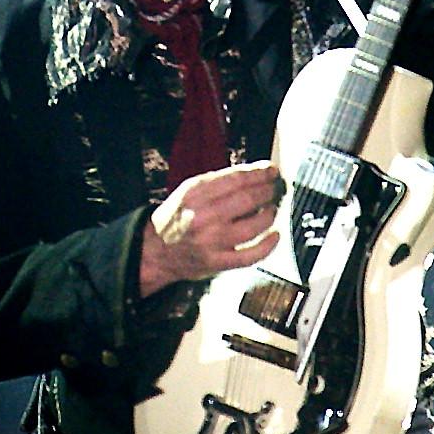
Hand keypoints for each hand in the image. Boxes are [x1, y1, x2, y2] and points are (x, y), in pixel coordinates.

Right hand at [139, 161, 281, 295]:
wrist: (155, 251)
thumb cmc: (175, 219)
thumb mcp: (188, 191)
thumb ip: (218, 183)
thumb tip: (253, 176)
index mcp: (195, 194)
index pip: (237, 179)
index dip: (260, 173)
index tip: (272, 171)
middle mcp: (204, 216)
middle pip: (249, 199)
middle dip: (269, 191)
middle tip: (278, 188)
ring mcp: (212, 241)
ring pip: (254, 225)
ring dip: (270, 214)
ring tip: (273, 208)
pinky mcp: (217, 262)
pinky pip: (250, 255)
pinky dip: (268, 245)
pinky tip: (274, 235)